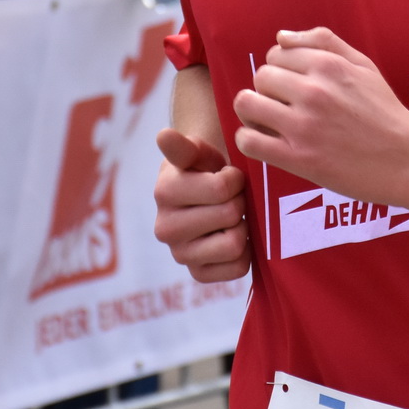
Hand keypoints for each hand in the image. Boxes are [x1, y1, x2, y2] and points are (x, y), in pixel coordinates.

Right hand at [153, 129, 250, 281]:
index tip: (230, 174)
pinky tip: (233, 235)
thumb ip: (184, 146)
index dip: (235, 179)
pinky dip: (245, 252)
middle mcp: (165, 228)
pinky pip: (238, 268)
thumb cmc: (206, 168)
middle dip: (241, 201)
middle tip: (234, 196)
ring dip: (243, 227)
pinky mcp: (198, 274)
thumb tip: (164, 135)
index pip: (222, 188)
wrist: (207, 193)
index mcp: (164, 192)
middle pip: (231, 214)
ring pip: (234, 245)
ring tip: (234, 216)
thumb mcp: (197, 151)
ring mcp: (180, 255)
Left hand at [234, 27, 408, 204]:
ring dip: (252, 112)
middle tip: (283, 105)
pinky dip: (248, 139)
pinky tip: (265, 142)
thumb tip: (281, 37)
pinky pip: (248, 141)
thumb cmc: (384, 111)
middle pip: (260, 77)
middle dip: (267, 90)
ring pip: (247, 105)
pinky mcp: (298, 159)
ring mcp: (303, 126)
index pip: (276, 54)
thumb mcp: (363, 65)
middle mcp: (313, 91)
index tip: (291, 85)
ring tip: (268, 121)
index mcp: (328, 65)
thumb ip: (323, 42)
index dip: (280, 68)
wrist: (406, 159)